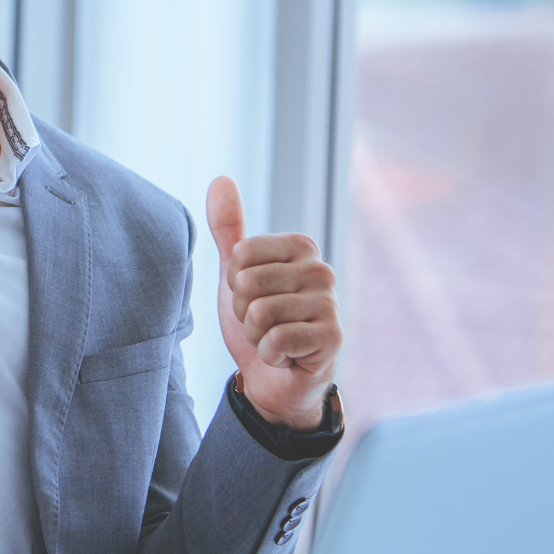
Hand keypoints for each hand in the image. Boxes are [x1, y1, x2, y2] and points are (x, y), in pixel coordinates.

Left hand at [208, 176, 341, 429]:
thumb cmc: (256, 318)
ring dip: (254, 334)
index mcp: (300, 248)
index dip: (233, 282)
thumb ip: (228, 227)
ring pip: (260, 314)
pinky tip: (284, 356)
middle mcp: (322, 271)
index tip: (249, 295)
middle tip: (260, 321)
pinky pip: (276, 341)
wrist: (271, 374)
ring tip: (271, 338)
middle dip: (243, 311)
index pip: (240, 254)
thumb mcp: (235, 271)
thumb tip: (220, 179)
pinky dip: (268, 354)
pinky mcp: (332, 339)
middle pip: (248, 284)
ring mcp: (331, 305)